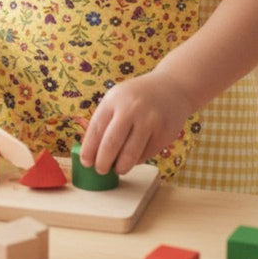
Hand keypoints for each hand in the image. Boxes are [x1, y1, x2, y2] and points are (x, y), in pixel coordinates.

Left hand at [77, 70, 193, 175]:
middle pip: (111, 144)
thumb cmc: (136, 97)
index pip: (96, 129)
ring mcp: (149, 121)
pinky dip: (137, 160)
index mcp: (113, 100)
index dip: (89, 150)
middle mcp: (131, 109)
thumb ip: (105, 121)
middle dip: (103, 163)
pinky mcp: (163, 134)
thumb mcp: (117, 99)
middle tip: (101, 170)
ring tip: (118, 168)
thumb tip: (92, 153)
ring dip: (121, 167)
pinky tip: (136, 154)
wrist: (171, 88)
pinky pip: (145, 155)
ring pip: (130, 155)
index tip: (86, 163)